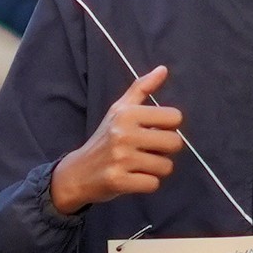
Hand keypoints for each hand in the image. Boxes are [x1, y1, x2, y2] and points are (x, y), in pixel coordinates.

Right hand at [48, 65, 182, 215]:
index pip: (174, 117)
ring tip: (138, 164)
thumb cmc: (104, 138)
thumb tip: (163, 69)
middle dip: (165, 150)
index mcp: (127, 114)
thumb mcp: (119, 110)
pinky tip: (133, 177)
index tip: (153, 132)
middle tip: (148, 151)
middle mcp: (123, 134)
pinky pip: (153, 184)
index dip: (168, 127)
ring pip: (166, 166)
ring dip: (156, 168)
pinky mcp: (119, 181)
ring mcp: (120, 159)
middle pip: (175, 143)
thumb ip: (142, 88)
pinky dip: (147, 183)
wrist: (77, 171)